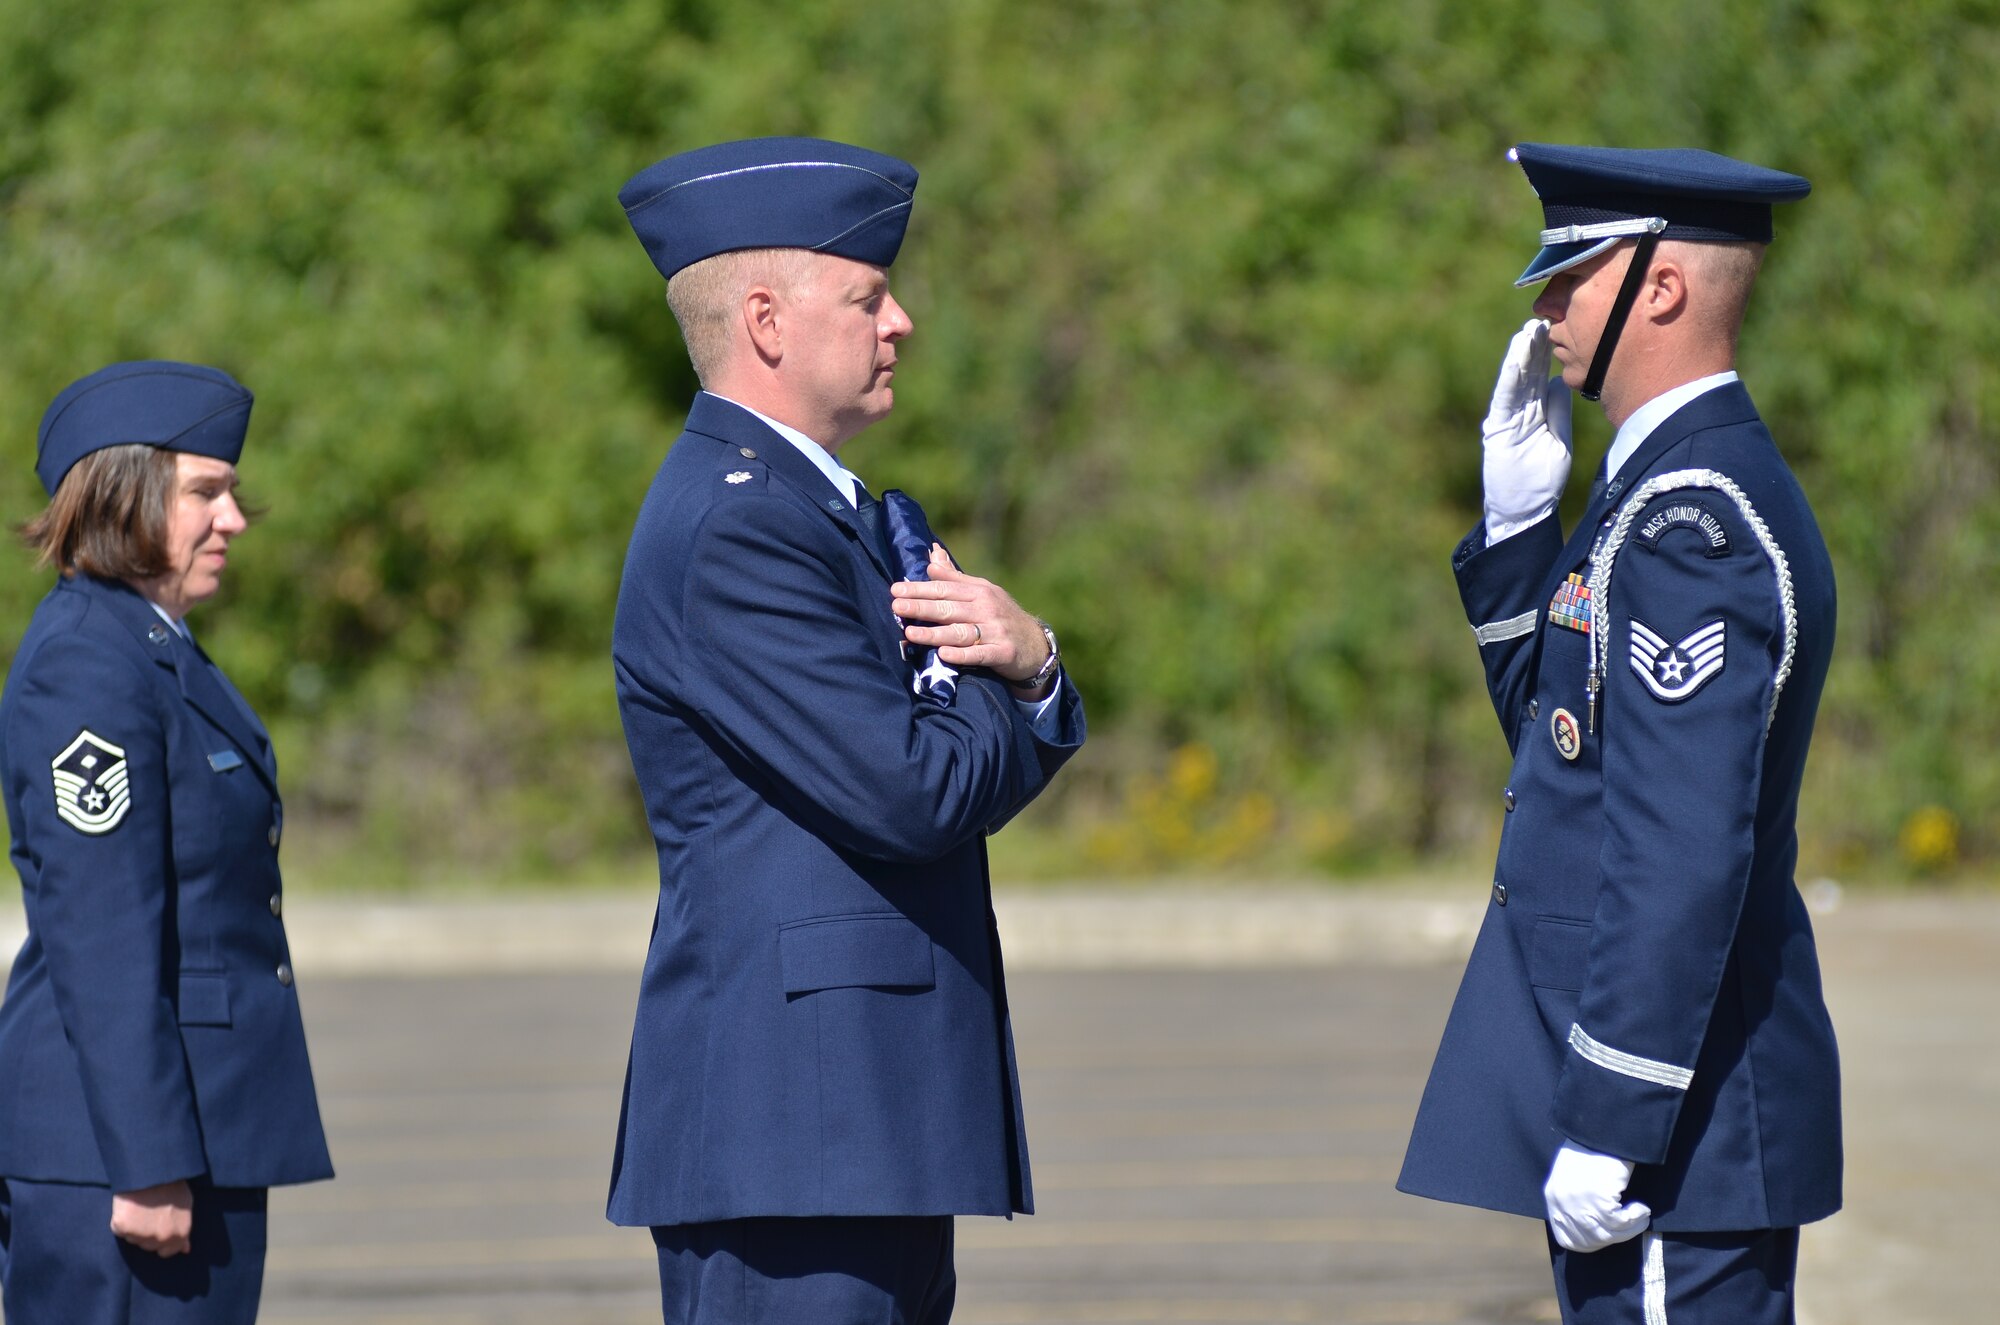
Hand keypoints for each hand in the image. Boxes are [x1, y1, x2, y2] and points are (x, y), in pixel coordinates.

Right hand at [110, 1180, 194, 1257]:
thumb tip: (185, 1250)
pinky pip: (119, 1230)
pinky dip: (121, 1221)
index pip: (168, 1252)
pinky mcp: (123, 1228)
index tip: (157, 1228)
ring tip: (140, 1207)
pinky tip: (128, 1207)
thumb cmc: (170, 1184)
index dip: (161, 1241)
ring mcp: (142, 1234)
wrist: (151, 1171)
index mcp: (180, 1234)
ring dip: (134, 1227)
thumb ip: (183, 1229)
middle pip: (148, 1246)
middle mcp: (161, 1238)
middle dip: (147, 1233)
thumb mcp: (185, 1205)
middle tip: (148, 1212)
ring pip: (133, 1239)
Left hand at [891, 545, 1053, 693]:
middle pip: (949, 608)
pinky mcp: (1003, 653)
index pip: (945, 588)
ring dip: (935, 633)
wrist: (1036, 645)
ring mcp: (996, 631)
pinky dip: (962, 654)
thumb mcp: (983, 591)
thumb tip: (932, 555)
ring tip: (910, 634)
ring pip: (960, 632)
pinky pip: (980, 654)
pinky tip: (944, 654)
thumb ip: (955, 577)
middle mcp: (987, 608)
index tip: (896, 589)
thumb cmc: (1001, 616)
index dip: (920, 589)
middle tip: (896, 607)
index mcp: (979, 591)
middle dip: (921, 607)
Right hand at [1483, 317, 1572, 538]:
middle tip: (1544, 318)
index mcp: (1537, 413)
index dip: (1549, 354)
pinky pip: (1505, 399)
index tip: (1560, 328)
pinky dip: (1510, 378)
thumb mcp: (1560, 441)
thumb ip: (1559, 413)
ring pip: (1516, 381)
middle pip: (1530, 373)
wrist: (1525, 510)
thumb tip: (1562, 381)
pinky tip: (1516, 360)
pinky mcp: (1497, 428)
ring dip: (1521, 356)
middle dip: (1536, 347)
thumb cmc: (1543, 481)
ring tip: (1529, 331)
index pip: (1543, 376)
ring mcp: (1507, 419)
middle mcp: (1520, 411)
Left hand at [1543, 1141, 1649, 1252]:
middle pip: (1588, 1242)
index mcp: (1553, 1197)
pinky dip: (1635, 1219)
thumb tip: (1594, 1227)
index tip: (1610, 1236)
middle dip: (1612, 1239)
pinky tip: (1641, 1208)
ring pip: (1607, 1235)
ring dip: (1629, 1230)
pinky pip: (1621, 1223)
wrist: (1603, 1128)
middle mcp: (1562, 1203)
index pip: (1566, 1239)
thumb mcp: (1575, 1177)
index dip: (1590, 1243)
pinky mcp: (1598, 1200)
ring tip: (1640, 1216)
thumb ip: (1577, 1201)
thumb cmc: (1595, 1149)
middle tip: (1629, 1228)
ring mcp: (1578, 1203)